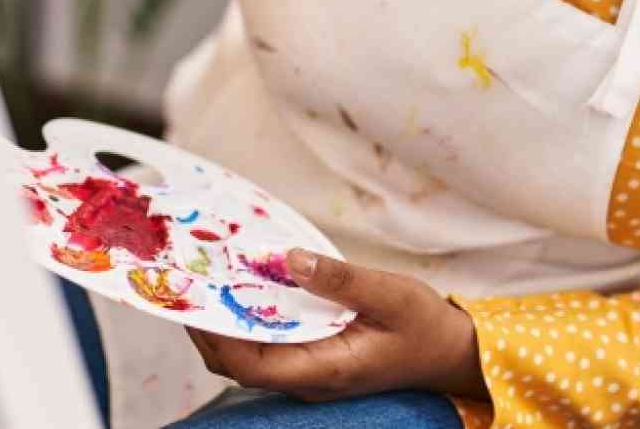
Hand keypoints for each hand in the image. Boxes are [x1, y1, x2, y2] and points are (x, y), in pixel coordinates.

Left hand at [184, 249, 487, 402]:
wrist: (452, 353)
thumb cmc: (424, 328)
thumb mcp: (390, 295)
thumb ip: (340, 279)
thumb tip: (289, 260)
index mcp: (324, 370)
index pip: (251, 364)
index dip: (216, 335)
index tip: (196, 299)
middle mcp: (308, 378)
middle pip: (237, 363)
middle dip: (207, 327)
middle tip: (188, 280)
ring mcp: (308, 371)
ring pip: (248, 356)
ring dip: (223, 322)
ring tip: (206, 279)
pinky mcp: (312, 357)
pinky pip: (266, 345)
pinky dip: (246, 319)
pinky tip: (243, 286)